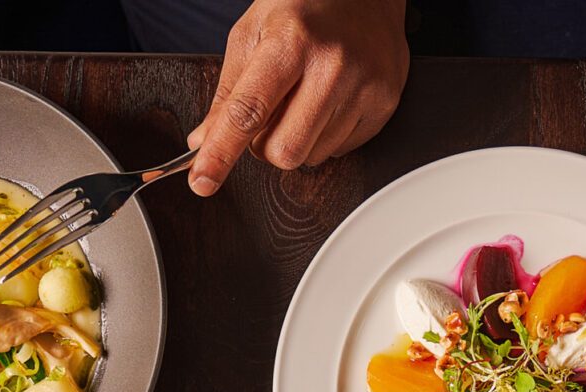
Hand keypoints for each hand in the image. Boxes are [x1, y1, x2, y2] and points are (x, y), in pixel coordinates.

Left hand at [186, 0, 408, 194]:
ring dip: (298, 139)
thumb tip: (205, 140)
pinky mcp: (383, 104)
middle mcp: (330, 66)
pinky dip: (326, 135)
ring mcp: (362, 87)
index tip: (203, 181)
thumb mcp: (254, 33)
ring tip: (306, 98)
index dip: (221, 152)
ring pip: (311, 156)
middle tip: (271, 114)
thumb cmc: (305, 6)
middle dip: (267, 146)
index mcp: (290, 42)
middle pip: (284, 151)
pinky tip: (330, 102)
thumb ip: (229, 90)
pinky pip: (340, 151)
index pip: (248, 111)